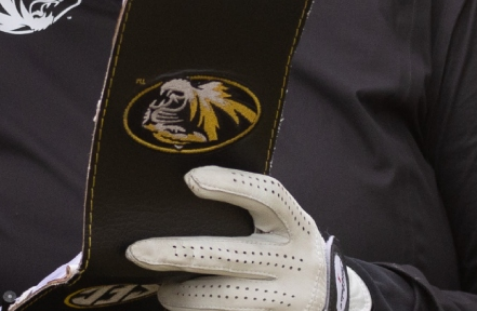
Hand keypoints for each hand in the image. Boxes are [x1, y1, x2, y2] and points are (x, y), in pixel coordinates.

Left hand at [127, 168, 370, 310]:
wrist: (338, 299)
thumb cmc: (294, 251)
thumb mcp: (288, 228)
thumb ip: (254, 214)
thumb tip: (188, 193)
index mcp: (297, 225)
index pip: (268, 196)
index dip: (232, 185)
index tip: (190, 178)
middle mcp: (295, 260)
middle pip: (232, 255)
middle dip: (180, 253)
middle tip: (138, 251)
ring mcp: (287, 297)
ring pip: (227, 298)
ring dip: (185, 294)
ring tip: (165, 290)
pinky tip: (184, 305)